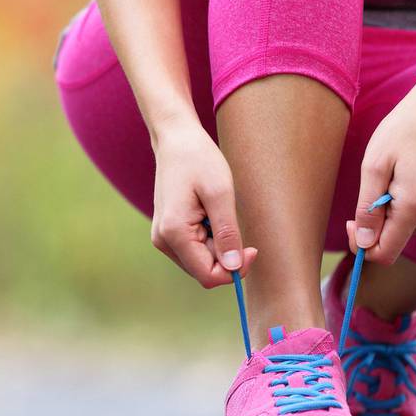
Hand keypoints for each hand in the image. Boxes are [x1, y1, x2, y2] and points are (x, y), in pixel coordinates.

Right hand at [149, 124, 258, 286]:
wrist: (176, 140)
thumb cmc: (199, 159)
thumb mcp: (220, 193)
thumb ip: (227, 233)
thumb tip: (233, 267)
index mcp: (174, 232)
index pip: (208, 275)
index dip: (235, 269)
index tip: (252, 247)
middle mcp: (163, 240)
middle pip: (204, 271)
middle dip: (226, 256)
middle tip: (236, 224)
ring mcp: (162, 237)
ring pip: (200, 262)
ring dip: (218, 247)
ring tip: (218, 214)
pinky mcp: (167, 232)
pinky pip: (194, 250)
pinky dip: (209, 240)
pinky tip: (209, 215)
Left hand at [349, 80, 415, 263]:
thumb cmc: (403, 131)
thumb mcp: (374, 166)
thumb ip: (368, 209)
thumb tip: (363, 244)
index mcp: (415, 206)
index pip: (385, 253)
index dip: (362, 246)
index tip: (350, 222)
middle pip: (393, 242)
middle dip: (374, 225)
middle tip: (369, 189)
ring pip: (402, 232)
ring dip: (387, 214)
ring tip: (390, 179)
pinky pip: (414, 221)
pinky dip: (400, 208)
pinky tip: (402, 181)